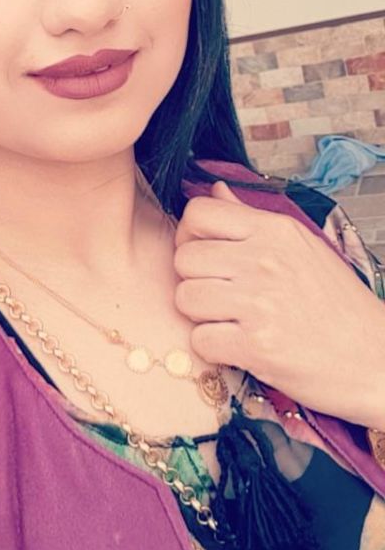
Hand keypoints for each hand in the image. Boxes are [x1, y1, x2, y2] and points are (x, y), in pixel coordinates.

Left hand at [172, 181, 384, 427]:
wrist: (376, 359)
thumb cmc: (338, 306)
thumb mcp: (301, 246)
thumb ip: (250, 218)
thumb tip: (215, 189)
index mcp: (275, 231)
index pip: (199, 213)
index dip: (189, 235)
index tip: (203, 253)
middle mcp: (265, 260)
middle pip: (184, 258)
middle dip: (193, 278)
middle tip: (219, 294)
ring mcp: (260, 303)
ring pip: (185, 298)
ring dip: (200, 314)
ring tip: (230, 320)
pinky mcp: (257, 345)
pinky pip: (200, 339)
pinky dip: (213, 348)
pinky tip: (238, 346)